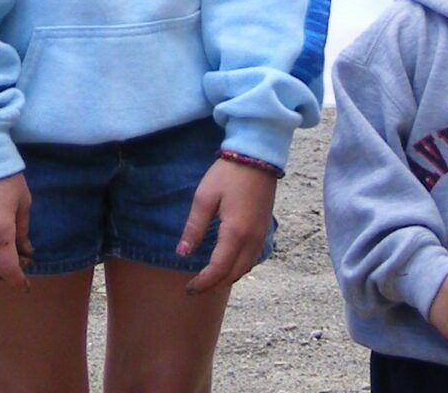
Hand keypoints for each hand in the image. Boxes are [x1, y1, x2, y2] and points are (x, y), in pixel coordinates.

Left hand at [175, 156, 277, 293]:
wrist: (256, 158)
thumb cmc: (227, 175)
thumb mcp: (204, 198)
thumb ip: (194, 228)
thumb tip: (182, 253)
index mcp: (235, 233)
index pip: (218, 269)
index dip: (203, 283)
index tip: (188, 288)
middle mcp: (252, 240)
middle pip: (233, 275)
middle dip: (214, 285)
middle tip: (194, 287)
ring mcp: (261, 236)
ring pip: (245, 269)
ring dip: (226, 277)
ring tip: (207, 278)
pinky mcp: (264, 231)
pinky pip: (251, 259)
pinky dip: (237, 267)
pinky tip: (225, 263)